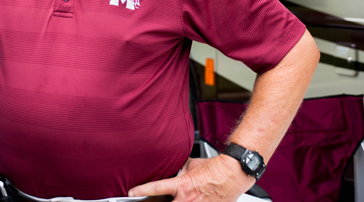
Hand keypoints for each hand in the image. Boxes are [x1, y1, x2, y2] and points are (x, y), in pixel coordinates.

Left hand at [127, 155, 254, 201]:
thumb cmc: (214, 168)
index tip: (131, 193)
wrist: (232, 174)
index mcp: (181, 185)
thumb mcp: (192, 165)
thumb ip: (180, 169)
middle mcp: (187, 199)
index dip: (141, 190)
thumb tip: (174, 168)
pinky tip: (196, 199)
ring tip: (180, 197)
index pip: (156, 188)